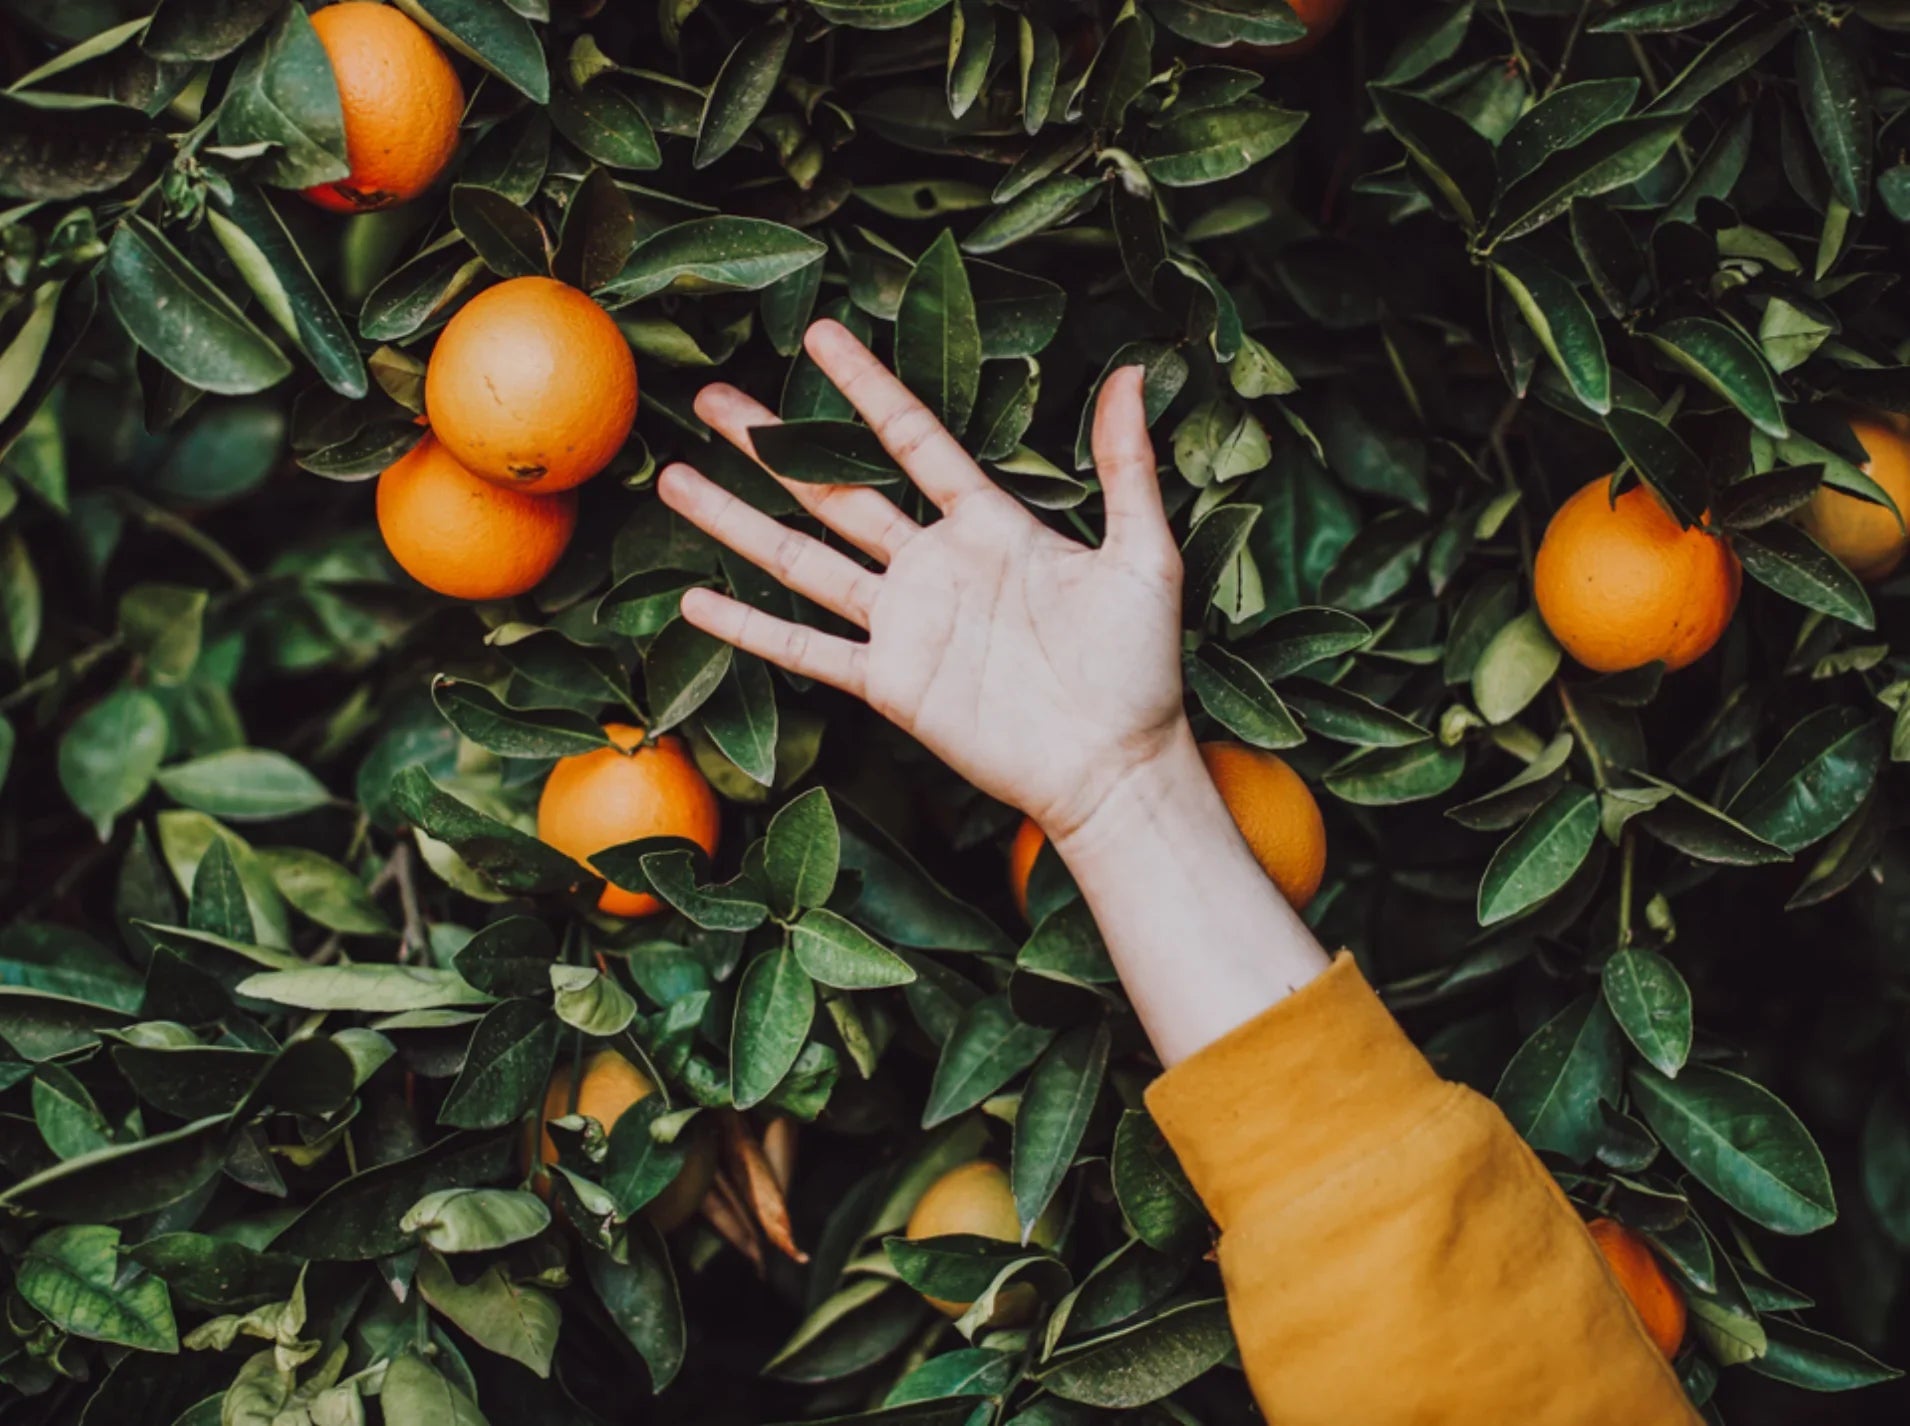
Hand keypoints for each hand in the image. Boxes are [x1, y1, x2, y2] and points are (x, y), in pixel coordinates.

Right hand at [657, 320, 1185, 840]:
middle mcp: (933, 566)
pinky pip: (807, 650)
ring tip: (675, 478)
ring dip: (739, 520)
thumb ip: (1124, 467)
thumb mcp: (1142, 554)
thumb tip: (1128, 373)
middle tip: (712, 398)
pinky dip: (752, 628)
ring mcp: (905, 625)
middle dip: (770, 443)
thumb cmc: (1139, 665)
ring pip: (802, 560)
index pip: (911, 439)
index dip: (865, 389)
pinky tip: (697, 603)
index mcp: (989, 525)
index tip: (819, 336)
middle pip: (833, 489)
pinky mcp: (889, 684)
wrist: (1115, 764)